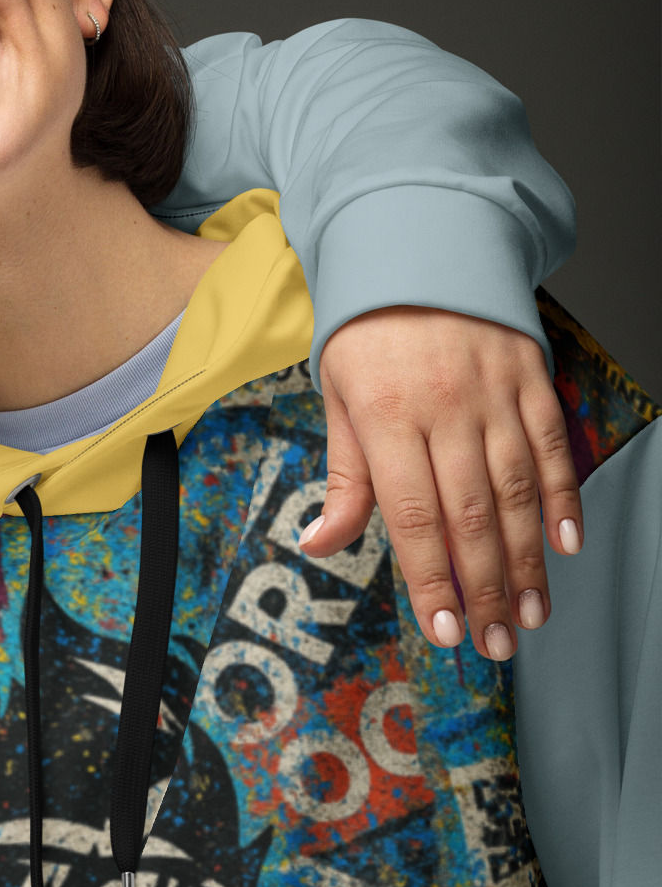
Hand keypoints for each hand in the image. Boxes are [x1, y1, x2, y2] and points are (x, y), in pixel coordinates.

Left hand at [308, 307, 581, 657]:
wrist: (415, 245)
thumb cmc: (366, 329)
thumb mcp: (335, 396)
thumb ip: (343, 477)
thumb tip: (320, 542)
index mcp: (386, 415)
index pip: (414, 517)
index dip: (433, 579)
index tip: (446, 629)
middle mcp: (446, 408)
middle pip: (472, 516)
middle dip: (487, 588)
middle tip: (496, 641)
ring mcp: (495, 393)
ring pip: (519, 492)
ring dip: (529, 561)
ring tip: (532, 612)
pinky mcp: (532, 378)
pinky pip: (552, 447)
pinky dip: (564, 499)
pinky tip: (567, 544)